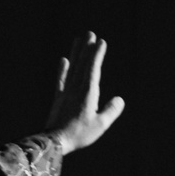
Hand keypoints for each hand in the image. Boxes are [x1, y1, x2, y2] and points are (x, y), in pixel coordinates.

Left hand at [43, 32, 125, 152]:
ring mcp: (66, 92)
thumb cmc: (79, 134)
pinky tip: (63, 60)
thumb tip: (120, 100)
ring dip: (76, 54)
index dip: (97, 54)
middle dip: (87, 48)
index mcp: (88, 93)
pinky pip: (61, 81)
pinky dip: (62, 70)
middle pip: (82, 64)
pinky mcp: (59, 99)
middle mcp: (76, 89)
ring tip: (78, 40)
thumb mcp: (100, 125)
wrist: (54, 142)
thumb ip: (110, 111)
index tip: (101, 41)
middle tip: (89, 33)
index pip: (93, 69)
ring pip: (72, 69)